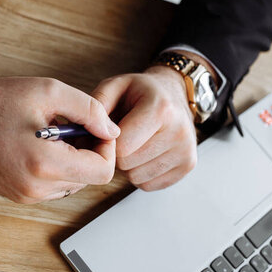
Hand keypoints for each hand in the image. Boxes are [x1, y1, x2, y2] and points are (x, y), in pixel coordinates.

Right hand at [0, 70, 119, 203]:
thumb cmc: (1, 99)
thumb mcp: (51, 91)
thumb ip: (90, 110)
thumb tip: (113, 131)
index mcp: (45, 164)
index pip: (102, 172)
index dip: (107, 149)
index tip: (97, 129)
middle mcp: (35, 188)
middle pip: (89, 179)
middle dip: (90, 153)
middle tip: (76, 127)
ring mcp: (25, 196)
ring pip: (73, 185)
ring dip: (75, 161)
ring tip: (57, 135)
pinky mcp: (18, 196)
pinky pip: (54, 187)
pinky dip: (58, 169)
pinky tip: (44, 146)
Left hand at [92, 63, 198, 190]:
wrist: (172, 94)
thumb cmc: (140, 93)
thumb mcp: (115, 86)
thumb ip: (96, 105)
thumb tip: (83, 134)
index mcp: (160, 109)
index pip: (122, 147)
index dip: (108, 142)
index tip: (111, 130)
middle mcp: (179, 131)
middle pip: (128, 164)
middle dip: (118, 153)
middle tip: (124, 136)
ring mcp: (186, 151)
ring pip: (137, 177)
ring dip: (129, 165)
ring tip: (136, 142)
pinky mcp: (188, 166)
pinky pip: (149, 185)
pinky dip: (141, 173)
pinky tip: (146, 152)